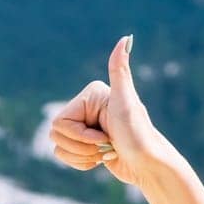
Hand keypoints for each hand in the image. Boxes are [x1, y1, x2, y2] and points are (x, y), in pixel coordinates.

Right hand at [48, 35, 169, 185]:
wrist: (147, 165)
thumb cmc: (138, 134)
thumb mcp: (127, 101)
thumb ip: (120, 70)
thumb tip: (126, 38)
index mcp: (90, 96)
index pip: (59, 122)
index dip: (78, 136)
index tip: (103, 136)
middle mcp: (86, 108)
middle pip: (56, 135)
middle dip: (81, 148)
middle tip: (106, 145)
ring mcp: (84, 127)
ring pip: (59, 147)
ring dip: (83, 157)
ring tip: (105, 152)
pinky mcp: (85, 145)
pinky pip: (65, 156)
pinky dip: (82, 164)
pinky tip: (102, 159)